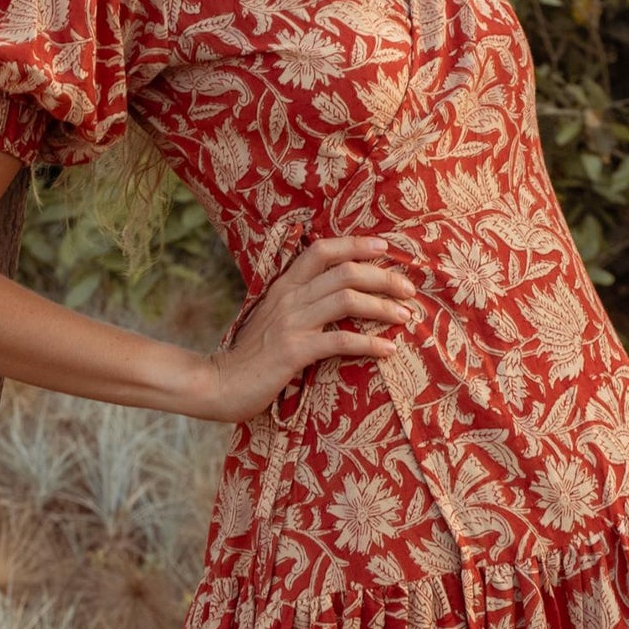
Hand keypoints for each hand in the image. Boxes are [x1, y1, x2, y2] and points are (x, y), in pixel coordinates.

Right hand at [195, 235, 420, 425]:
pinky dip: (369, 343)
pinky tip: (387, 350)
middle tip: (408, 290)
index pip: (321, 250)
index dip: (355, 244)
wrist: (219, 383)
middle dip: (383, 277)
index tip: (385, 249)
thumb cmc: (251, 356)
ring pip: (346, 300)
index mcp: (284, 286)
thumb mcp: (272, 319)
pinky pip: (340, 340)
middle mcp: (289, 298)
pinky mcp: (294, 351)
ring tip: (405, 317)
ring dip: (382, 306)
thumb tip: (332, 297)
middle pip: (344, 271)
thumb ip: (298, 304)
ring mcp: (291, 323)